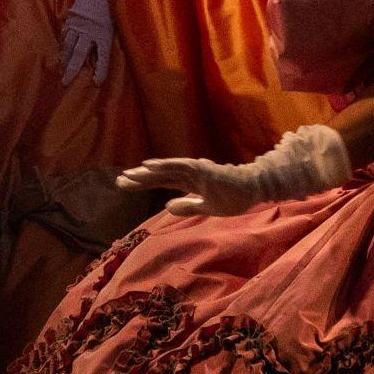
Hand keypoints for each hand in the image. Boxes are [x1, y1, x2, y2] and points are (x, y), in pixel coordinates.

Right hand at [61, 0, 114, 83]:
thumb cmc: (113, 3)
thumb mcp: (116, 22)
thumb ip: (110, 38)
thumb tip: (101, 54)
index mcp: (105, 34)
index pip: (103, 58)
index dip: (100, 72)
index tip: (96, 83)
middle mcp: (90, 32)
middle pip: (79, 55)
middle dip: (71, 70)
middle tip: (65, 83)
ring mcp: (78, 26)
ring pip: (68, 46)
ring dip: (64, 59)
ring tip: (61, 69)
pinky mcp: (71, 19)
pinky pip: (65, 35)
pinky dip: (63, 44)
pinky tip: (61, 51)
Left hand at [119, 123, 350, 216]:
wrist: (255, 190)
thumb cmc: (233, 196)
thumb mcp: (206, 206)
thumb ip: (188, 205)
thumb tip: (167, 206)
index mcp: (188, 182)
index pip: (160, 181)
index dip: (142, 182)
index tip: (124, 184)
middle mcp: (188, 173)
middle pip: (159, 175)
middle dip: (139, 178)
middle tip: (118, 181)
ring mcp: (196, 170)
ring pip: (167, 170)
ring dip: (148, 172)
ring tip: (131, 174)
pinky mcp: (203, 170)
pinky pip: (181, 167)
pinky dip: (165, 166)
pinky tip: (150, 166)